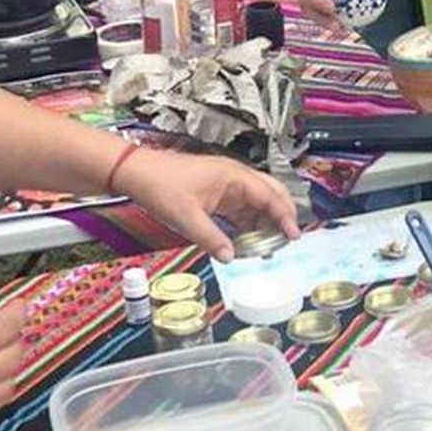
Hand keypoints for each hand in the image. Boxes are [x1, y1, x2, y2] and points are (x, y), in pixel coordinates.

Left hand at [115, 148, 299, 259]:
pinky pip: (241, 208)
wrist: (138, 173)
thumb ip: (212, 238)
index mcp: (234, 177)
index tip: (293, 235)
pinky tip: (247, 240)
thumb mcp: (187, 217)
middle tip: (288, 238)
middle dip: (283, 214)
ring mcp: (227, 184)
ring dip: (265, 221)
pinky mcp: (217, 192)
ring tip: (269, 245)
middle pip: (271, 193)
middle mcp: (235, 177)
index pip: (270, 195)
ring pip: (257, 202)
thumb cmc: (162, 186)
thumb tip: (231, 257)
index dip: (285, 216)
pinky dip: (248, 223)